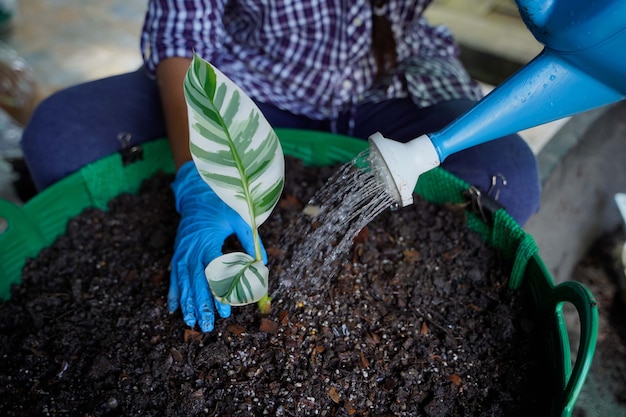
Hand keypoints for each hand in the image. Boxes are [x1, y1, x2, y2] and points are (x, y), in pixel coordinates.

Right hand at [170, 161, 264, 331]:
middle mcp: (191, 248)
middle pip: (196, 282)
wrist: (197, 190)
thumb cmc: (221, 203)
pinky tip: (172, 308)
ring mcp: (182, 251)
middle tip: (208, 325)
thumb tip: (262, 263)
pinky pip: (173, 275)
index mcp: (208, 240)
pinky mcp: (177, 252)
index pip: (213, 272)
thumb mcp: (240, 217)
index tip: (226, 310)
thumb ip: (251, 240)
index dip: (219, 292)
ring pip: (183, 282)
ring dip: (187, 303)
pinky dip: (173, 292)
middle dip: (202, 305)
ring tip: (191, 322)